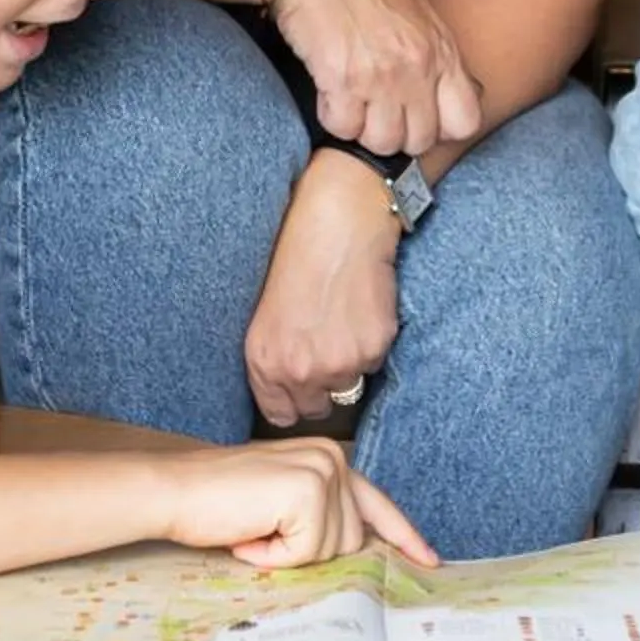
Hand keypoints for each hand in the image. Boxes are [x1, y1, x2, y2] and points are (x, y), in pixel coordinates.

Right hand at [156, 438, 437, 567]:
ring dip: (286, 555)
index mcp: (329, 459)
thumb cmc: (217, 502)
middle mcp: (333, 460)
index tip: (427, 560)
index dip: (403, 535)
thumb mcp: (279, 504)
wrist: (174, 490)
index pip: (377, 504)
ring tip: (251, 530)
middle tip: (261, 534)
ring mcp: (322, 474)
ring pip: (331, 550)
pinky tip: (247, 535)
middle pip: (352, 540)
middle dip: (308, 552)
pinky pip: (306, 554)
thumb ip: (319, 515)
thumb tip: (358, 552)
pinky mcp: (306, 493)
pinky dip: (274, 557)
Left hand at [244, 153, 403, 427]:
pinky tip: (363, 311)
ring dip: (351, 362)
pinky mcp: (372, 350)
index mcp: (264, 362)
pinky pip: (375, 364)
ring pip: (350, 386)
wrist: (338, 225)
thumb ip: (275, 359)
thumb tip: (291, 389)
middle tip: (329, 347)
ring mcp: (337, 364)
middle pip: (319, 408)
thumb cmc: (298, 260)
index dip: (294, 400)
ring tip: (345, 321)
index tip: (303, 384)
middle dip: (324, 385)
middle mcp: (298, 372)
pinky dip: (373, 343)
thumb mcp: (266, 314)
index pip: (281, 415)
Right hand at [270, 0, 482, 156]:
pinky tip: (330, 91)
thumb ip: (436, 57)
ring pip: (380, 142)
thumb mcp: (419, 14)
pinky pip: (342, 127)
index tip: (417, 118)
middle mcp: (418, 66)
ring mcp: (382, 74)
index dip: (440, 129)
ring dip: (362, 129)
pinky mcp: (342, 78)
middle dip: (395, 133)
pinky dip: (332, 116)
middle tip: (375, 111)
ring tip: (352, 101)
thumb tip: (443, 100)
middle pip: (419, 140)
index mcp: (443, 49)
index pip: (465, 121)